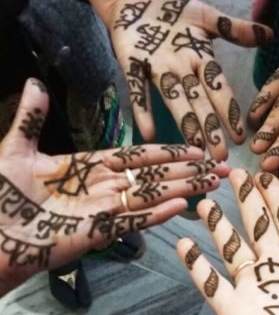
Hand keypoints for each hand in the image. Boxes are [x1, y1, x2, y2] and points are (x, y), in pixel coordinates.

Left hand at [0, 80, 228, 294]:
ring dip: (185, 188)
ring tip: (214, 182)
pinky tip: (183, 206)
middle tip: (220, 167)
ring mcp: (104, 210)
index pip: (137, 156)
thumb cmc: (1, 195)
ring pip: (152, 195)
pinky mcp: (99, 231)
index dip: (167, 152)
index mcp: (89, 166)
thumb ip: (32, 118)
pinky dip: (158, 214)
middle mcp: (103, 187)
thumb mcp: (15, 149)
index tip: (195, 148)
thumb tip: (36, 82)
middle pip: (155, 176)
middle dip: (189, 171)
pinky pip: (134, 220)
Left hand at [109, 0, 271, 156]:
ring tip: (194, 147)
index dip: (228, 111)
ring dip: (185, 123)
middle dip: (209, 128)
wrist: (135, 0)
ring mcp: (157, 69)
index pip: (219, 88)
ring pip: (174, 99)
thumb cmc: (173, 13)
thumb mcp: (206, 16)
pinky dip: (142, 110)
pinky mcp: (131, 63)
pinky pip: (137, 88)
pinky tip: (147, 132)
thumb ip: (234, 28)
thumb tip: (271, 34)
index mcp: (201, 60)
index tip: (240, 137)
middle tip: (219, 155)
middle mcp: (182, 70)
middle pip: (198, 102)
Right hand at [177, 169, 278, 314]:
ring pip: (231, 250)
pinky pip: (211, 285)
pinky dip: (197, 265)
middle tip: (234, 172)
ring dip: (218, 226)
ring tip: (205, 202)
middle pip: (258, 227)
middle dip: (246, 199)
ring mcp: (255, 291)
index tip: (269, 171)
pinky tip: (185, 244)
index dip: (278, 196)